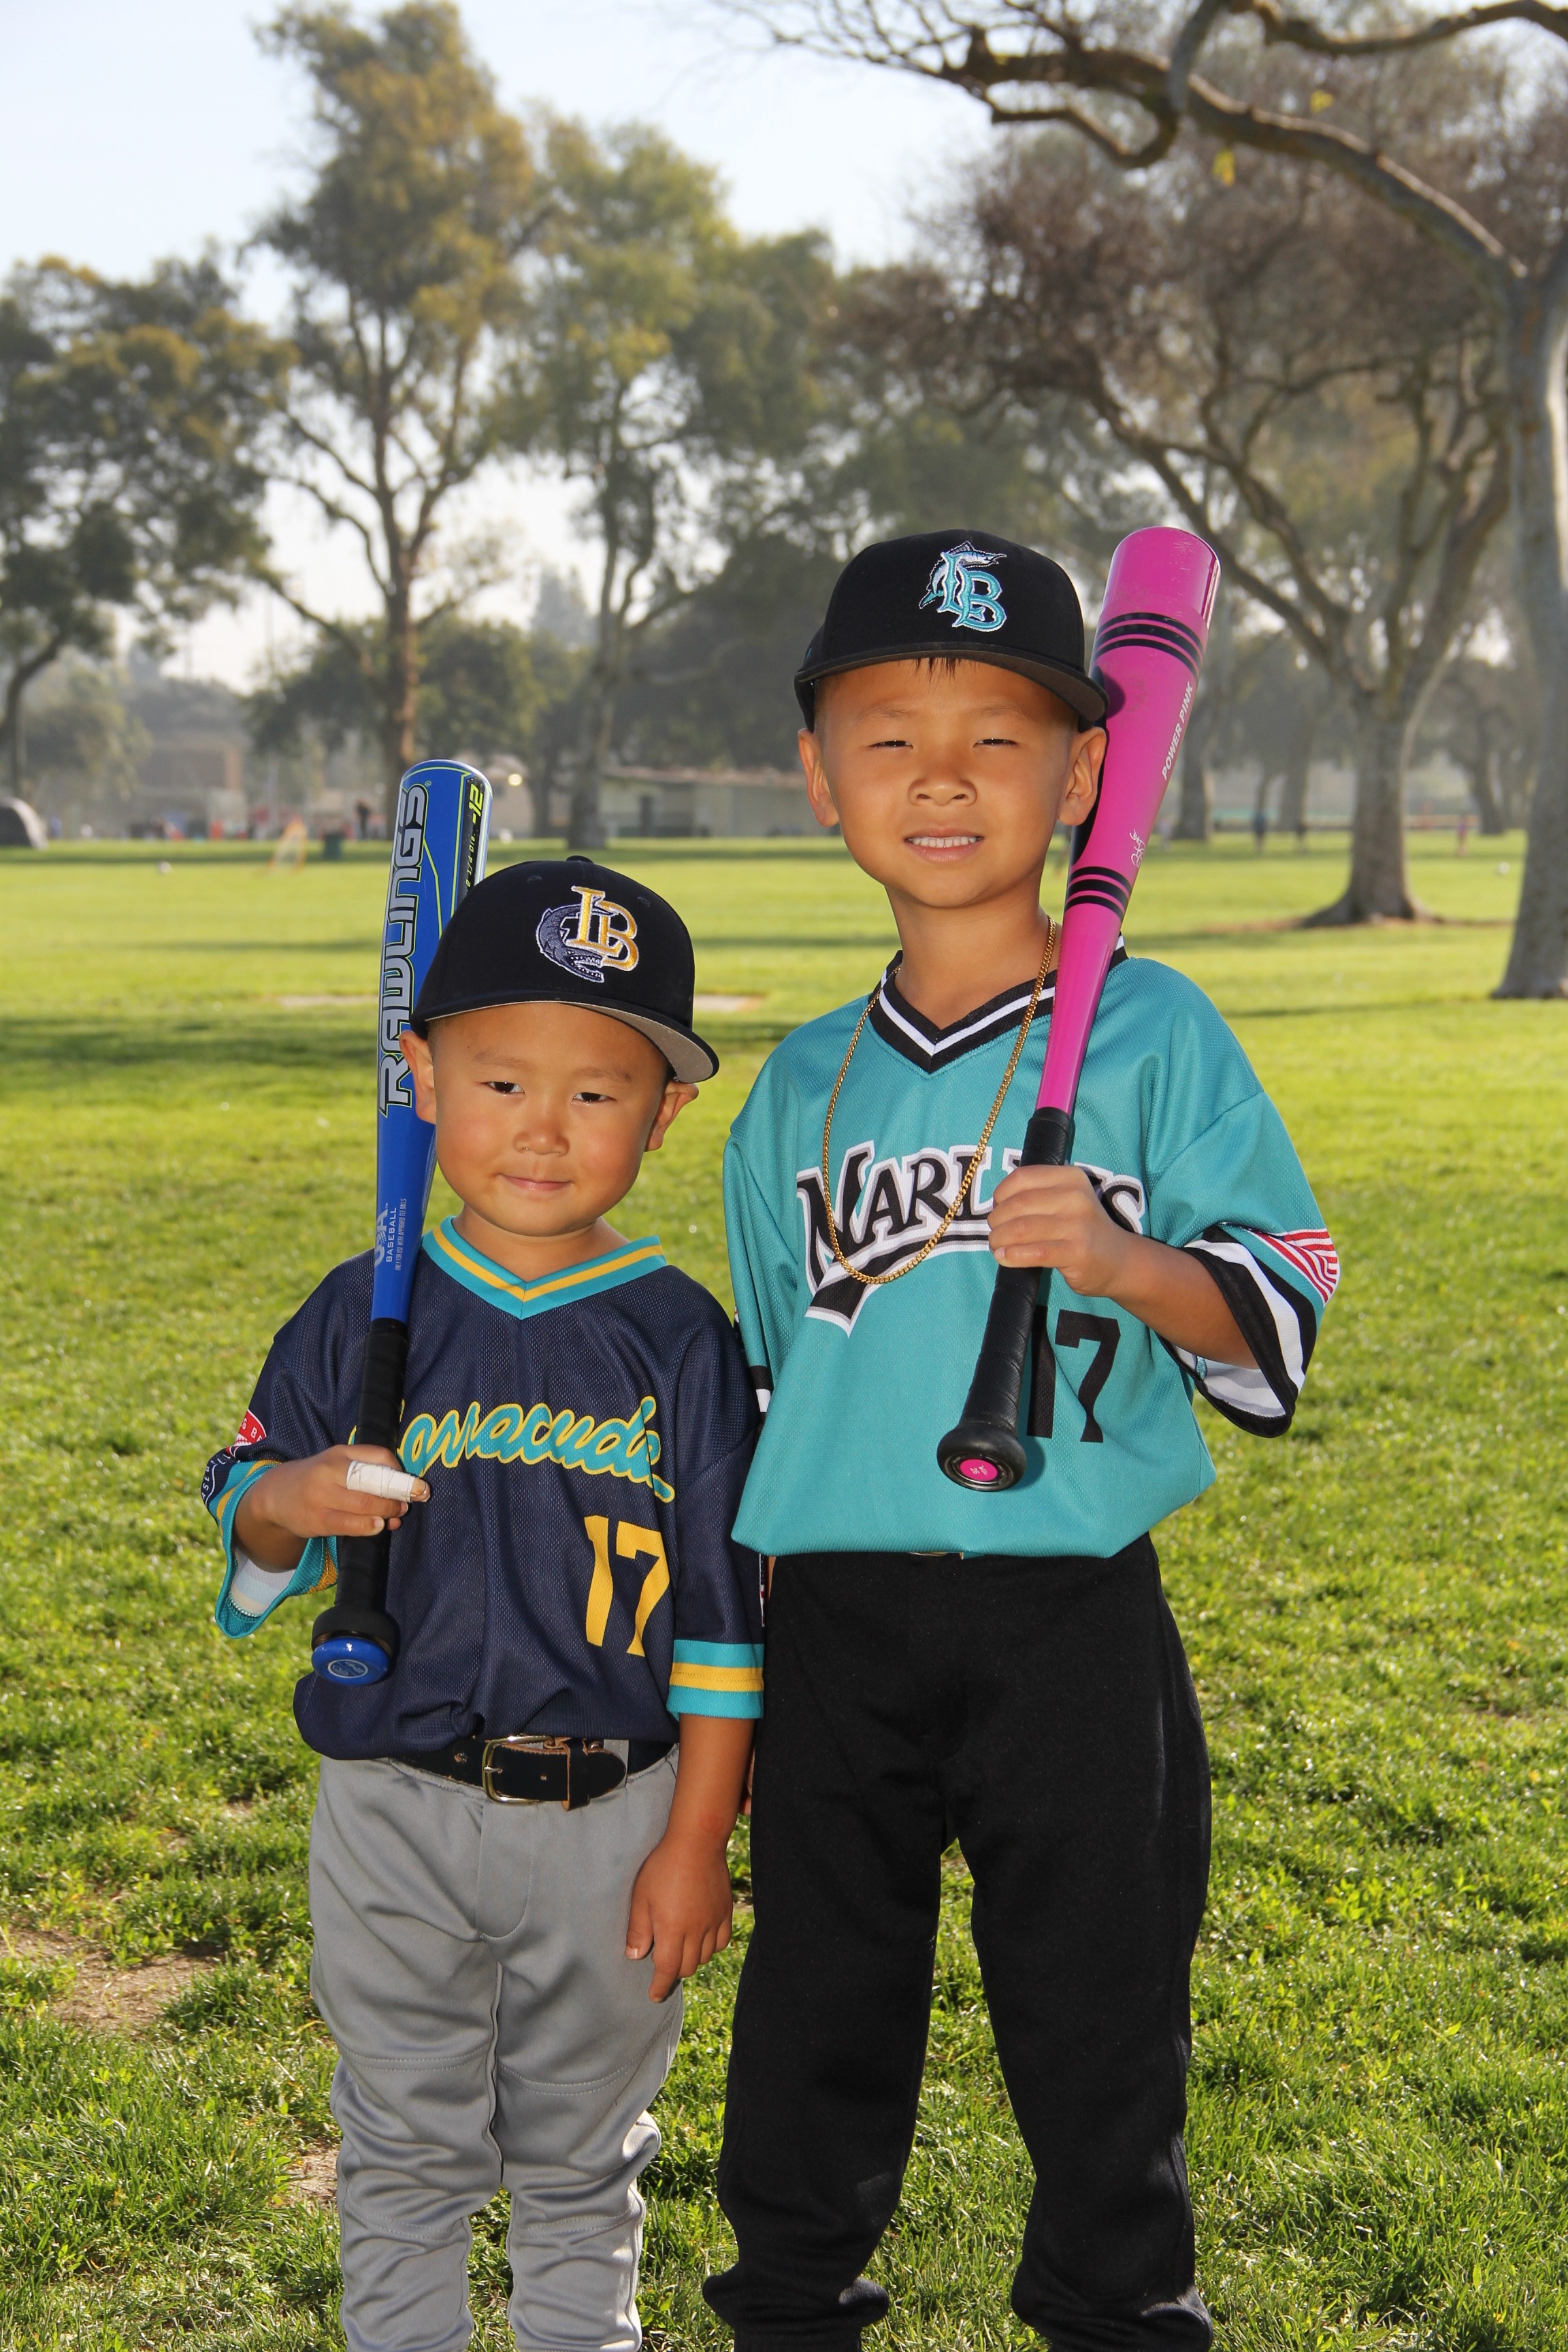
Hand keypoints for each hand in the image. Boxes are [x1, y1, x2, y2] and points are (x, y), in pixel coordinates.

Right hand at [231, 1444, 429, 1571]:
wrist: (276, 1495)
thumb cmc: (318, 1478)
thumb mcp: (339, 1463)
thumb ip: (368, 1470)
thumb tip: (404, 1490)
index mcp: (340, 1453)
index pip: (379, 1456)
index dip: (400, 1471)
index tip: (414, 1484)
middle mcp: (330, 1471)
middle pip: (373, 1482)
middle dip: (398, 1494)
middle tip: (409, 1503)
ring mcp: (321, 1496)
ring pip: (363, 1504)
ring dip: (387, 1511)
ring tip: (397, 1516)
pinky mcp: (316, 1520)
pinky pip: (348, 1525)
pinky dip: (368, 1526)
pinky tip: (379, 1527)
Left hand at [625, 1829, 733, 2001]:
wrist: (696, 1842)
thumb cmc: (663, 1867)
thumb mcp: (641, 1897)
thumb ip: (638, 1929)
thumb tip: (634, 1956)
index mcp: (672, 1930)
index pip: (667, 1970)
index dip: (660, 1986)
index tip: (654, 1995)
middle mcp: (696, 1931)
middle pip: (687, 1966)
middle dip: (673, 1971)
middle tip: (663, 1962)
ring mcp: (713, 1922)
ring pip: (705, 1957)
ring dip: (691, 1959)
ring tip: (681, 1948)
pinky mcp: (725, 1911)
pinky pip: (721, 1942)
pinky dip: (711, 1948)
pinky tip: (702, 1939)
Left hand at [987, 1163, 1129, 1294]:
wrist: (1118, 1259)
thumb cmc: (1081, 1228)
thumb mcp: (1065, 1200)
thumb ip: (1036, 1195)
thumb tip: (994, 1206)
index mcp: (1070, 1177)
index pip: (1022, 1177)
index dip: (1000, 1194)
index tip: (997, 1208)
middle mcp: (1076, 1197)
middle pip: (1018, 1204)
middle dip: (997, 1220)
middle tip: (994, 1232)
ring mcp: (1078, 1225)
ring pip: (1023, 1229)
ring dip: (1000, 1239)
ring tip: (996, 1246)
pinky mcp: (1077, 1252)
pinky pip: (1035, 1252)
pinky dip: (1013, 1255)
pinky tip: (1004, 1257)